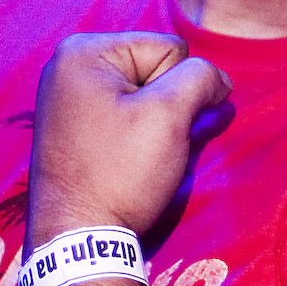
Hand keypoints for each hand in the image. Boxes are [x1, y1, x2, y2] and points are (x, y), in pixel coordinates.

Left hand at [26, 32, 230, 248]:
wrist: (79, 236)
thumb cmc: (121, 171)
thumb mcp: (170, 116)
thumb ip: (202, 79)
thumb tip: (219, 80)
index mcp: (84, 51)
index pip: (170, 49)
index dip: (179, 89)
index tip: (155, 127)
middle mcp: (68, 64)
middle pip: (156, 68)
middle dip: (167, 104)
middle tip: (148, 144)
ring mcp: (68, 95)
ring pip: (145, 93)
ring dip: (157, 121)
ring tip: (139, 155)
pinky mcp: (73, 124)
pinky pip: (125, 112)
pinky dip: (138, 132)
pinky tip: (129, 158)